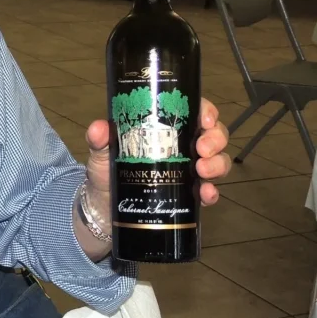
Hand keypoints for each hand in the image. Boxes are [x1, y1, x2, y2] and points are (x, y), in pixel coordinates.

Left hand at [85, 97, 230, 204]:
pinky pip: (209, 192)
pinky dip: (212, 192)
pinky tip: (206, 193)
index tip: (206, 118)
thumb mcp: (102, 152)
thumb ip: (100, 140)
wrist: (104, 207)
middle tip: (203, 148)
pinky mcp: (189, 195)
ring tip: (202, 169)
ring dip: (217, 164)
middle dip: (215, 138)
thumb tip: (98, 129)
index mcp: (164, 129)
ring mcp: (189, 171)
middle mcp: (183, 147)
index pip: (193, 111)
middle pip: (213, 135)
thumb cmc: (106, 171)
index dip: (206, 111)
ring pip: (218, 161)